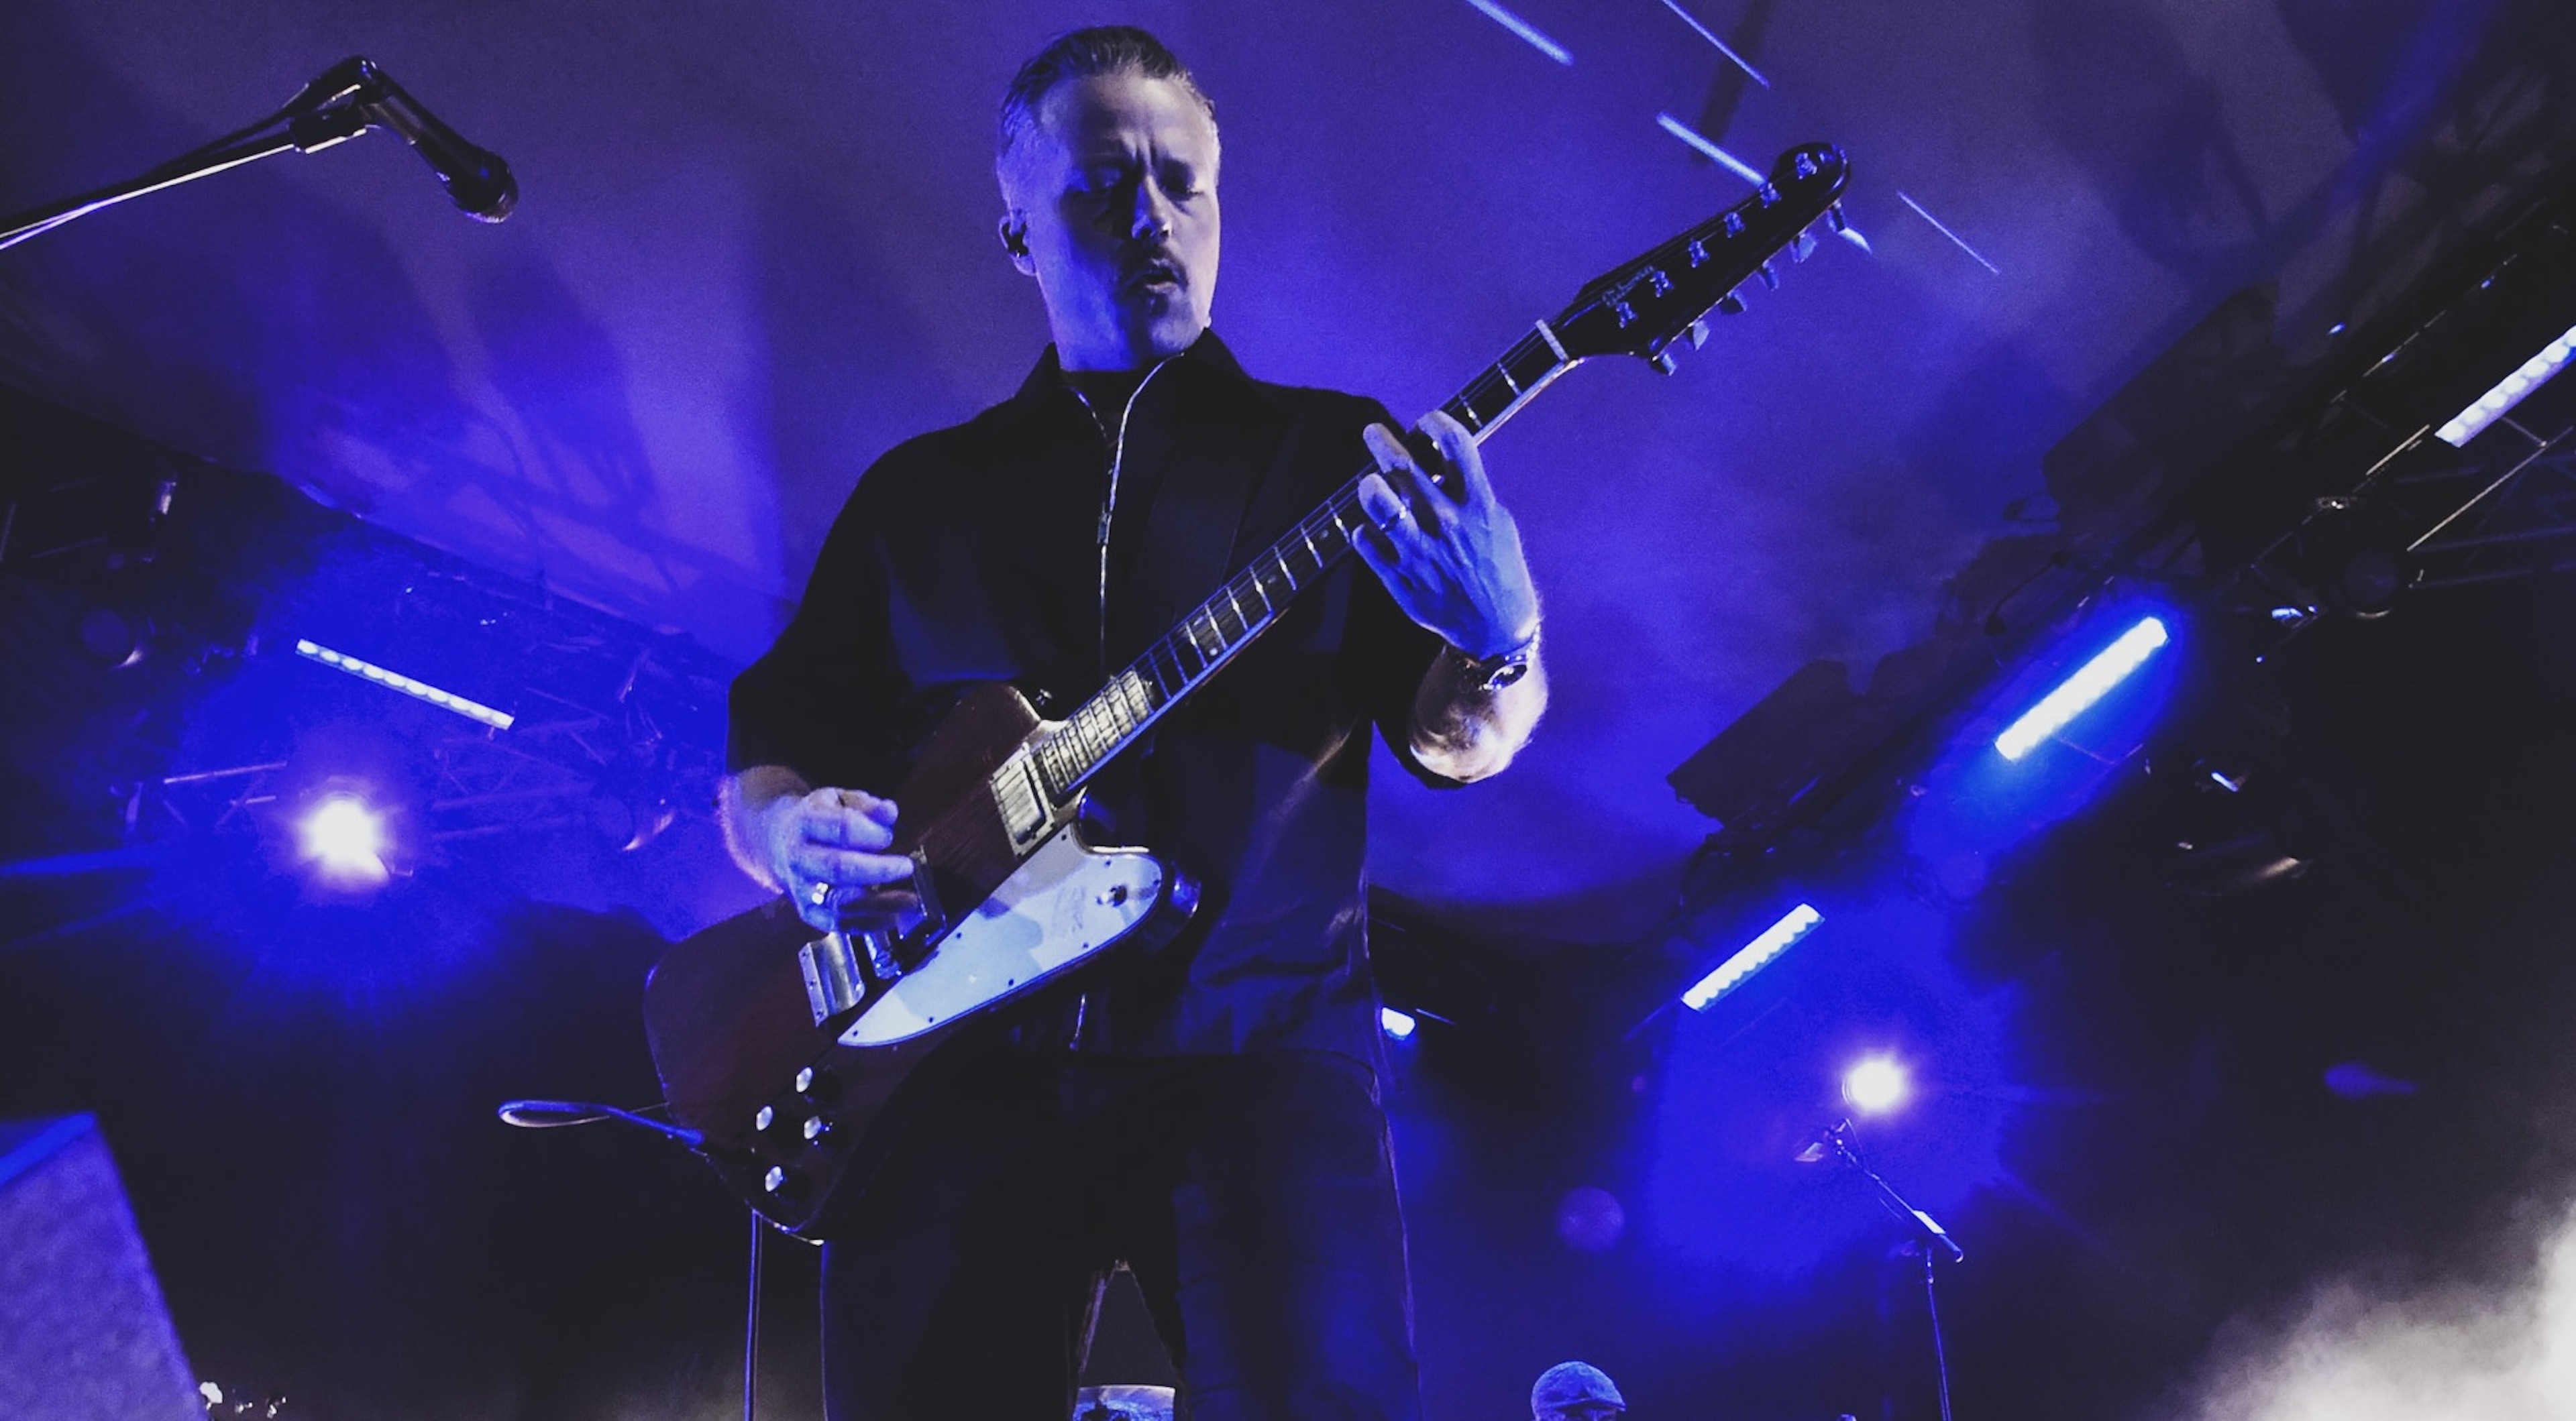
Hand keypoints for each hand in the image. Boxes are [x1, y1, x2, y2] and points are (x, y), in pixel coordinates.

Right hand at [756, 787, 911, 928]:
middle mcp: (800, 858)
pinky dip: (868, 924)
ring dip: (879, 903)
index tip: (889, 835)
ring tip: (910, 900)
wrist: (780, 841)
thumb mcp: (839, 800)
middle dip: (878, 870)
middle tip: (906, 867)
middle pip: (838, 867)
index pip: (840, 828)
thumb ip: (866, 805)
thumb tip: (889, 812)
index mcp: (806, 823)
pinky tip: (892, 917)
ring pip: (839, 902)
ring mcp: (802, 888)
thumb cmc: (820, 818)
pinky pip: (837, 924)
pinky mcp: (808, 911)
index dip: (869, 833)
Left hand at [1354, 411, 1539, 657]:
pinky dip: (1365, 532)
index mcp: (1477, 506)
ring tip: (1370, 484)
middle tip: (1372, 432)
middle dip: (1383, 442)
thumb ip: (1468, 490)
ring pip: (1380, 505)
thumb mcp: (1496, 522)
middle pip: (1404, 467)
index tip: (1425, 421)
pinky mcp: (1399, 578)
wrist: (1494, 627)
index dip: (1435, 422)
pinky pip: (1367, 542)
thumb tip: (1436, 456)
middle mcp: (1447, 524)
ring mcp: (1420, 552)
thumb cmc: (1496, 566)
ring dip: (1369, 487)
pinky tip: (1373, 531)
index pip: (1455, 444)